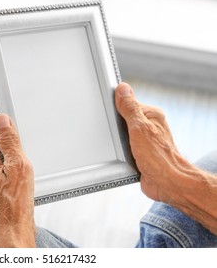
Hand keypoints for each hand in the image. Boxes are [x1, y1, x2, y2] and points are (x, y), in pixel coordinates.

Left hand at [0, 114, 35, 246]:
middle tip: (20, 171)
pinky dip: (5, 183)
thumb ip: (9, 141)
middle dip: (9, 158)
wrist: (11, 235)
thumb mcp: (18, 166)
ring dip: (7, 171)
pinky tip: (13, 193)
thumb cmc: (15, 205)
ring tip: (17, 185)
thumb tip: (1, 119)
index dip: (8, 142)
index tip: (17, 150)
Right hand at [115, 83, 185, 202]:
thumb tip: (123, 89)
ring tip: (117, 147)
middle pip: (123, 118)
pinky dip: (119, 151)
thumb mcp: (139, 128)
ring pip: (122, 134)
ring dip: (116, 141)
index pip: (128, 103)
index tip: (107, 111)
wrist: (166, 183)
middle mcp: (149, 126)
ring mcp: (144, 139)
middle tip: (112, 133)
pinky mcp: (139, 152)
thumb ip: (130, 108)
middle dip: (114, 125)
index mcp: (151, 115)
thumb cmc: (158, 157)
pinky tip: (118, 154)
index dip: (116, 107)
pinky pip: (123, 147)